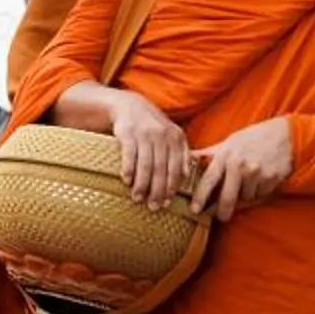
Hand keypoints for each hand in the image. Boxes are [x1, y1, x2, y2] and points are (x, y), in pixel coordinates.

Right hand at [109, 91, 195, 205]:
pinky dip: (129, 170)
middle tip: (153, 207)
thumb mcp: (171, 136)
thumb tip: (188, 176)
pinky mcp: (128, 133)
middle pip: (161, 170)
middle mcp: (162, 135)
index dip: (172, 188)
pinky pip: (130, 155)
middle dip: (157, 191)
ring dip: (142, 184)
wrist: (129, 106)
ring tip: (138, 198)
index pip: (176, 168)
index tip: (166, 203)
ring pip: (146, 165)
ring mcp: (145, 134)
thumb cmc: (153, 127)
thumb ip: (181, 153)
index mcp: (176, 138)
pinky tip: (126, 182)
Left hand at [191, 118, 293, 222]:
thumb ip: (210, 153)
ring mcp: (256, 172)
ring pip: (246, 197)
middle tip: (221, 217)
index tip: (194, 210)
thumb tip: (188, 158)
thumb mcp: (230, 142)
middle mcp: (239, 165)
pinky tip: (263, 178)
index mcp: (226, 155)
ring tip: (251, 180)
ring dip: (247, 194)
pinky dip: (260, 191)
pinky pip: (261, 194)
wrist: (285, 134)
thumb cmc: (254, 138)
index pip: (208, 180)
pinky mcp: (271, 179)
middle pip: (227, 198)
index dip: (200, 197)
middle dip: (222, 211)